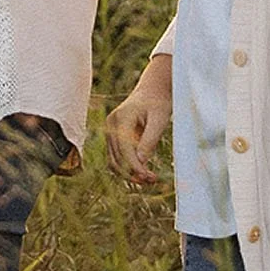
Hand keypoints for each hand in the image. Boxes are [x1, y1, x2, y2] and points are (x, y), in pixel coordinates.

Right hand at [105, 57, 171, 187]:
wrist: (153, 90)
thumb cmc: (159, 102)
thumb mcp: (159, 120)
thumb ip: (149, 140)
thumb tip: (140, 163)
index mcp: (121, 118)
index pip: (124, 149)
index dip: (135, 166)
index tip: (149, 177)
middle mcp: (111, 124)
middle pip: (116, 158)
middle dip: (132, 173)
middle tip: (152, 181)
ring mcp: (110, 130)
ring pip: (114, 160)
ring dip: (129, 173)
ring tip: (149, 179)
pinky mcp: (113, 135)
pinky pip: (116, 156)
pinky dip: (127, 167)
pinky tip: (142, 172)